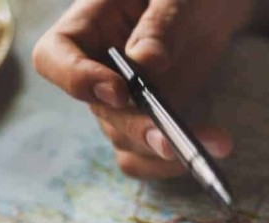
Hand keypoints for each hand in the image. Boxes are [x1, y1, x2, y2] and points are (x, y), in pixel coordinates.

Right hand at [32, 0, 252, 178]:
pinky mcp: (146, 122)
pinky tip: (212, 147)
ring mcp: (119, 102)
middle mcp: (95, 70)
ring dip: (164, 151)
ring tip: (214, 143)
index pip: (54, 58)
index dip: (76, 80)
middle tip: (171, 139)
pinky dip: (174, 162)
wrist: (210, 7)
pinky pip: (146, 155)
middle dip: (137, 128)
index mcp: (87, 26)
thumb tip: (146, 63)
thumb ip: (160, 23)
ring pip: (125, 141)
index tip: (117, 90)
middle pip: (101, 111)